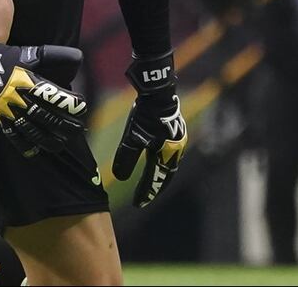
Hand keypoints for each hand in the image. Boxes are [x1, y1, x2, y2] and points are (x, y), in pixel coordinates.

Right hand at [0, 23, 86, 156]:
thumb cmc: (8, 57)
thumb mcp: (30, 53)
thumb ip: (54, 55)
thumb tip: (78, 58)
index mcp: (26, 81)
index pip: (50, 94)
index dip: (67, 101)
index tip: (82, 106)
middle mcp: (18, 97)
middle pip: (43, 115)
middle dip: (63, 124)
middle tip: (78, 129)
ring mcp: (8, 109)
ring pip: (29, 129)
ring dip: (46, 139)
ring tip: (61, 144)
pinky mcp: (0, 117)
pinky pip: (12, 135)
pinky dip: (24, 145)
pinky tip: (36, 152)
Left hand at [112, 52, 188, 206]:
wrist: (159, 94)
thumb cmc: (146, 117)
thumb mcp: (132, 138)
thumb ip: (127, 158)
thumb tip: (119, 178)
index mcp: (165, 156)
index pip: (154, 180)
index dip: (146, 193)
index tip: (138, 204)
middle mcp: (175, 152)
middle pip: (166, 176)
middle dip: (155, 187)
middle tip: (146, 198)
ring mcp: (178, 142)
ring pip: (170, 165)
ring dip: (161, 175)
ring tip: (153, 182)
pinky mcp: (177, 132)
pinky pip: (171, 154)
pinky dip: (163, 162)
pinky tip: (159, 160)